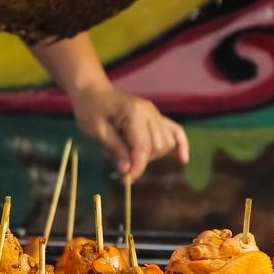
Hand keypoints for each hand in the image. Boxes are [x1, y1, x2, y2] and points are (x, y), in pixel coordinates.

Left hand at [70, 86, 189, 181]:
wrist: (93, 93)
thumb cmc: (91, 111)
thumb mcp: (97, 132)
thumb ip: (115, 150)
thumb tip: (128, 171)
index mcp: (133, 113)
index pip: (143, 146)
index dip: (137, 167)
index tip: (126, 180)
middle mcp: (149, 112)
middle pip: (157, 146)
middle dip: (142, 160)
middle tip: (123, 164)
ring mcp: (155, 113)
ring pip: (166, 142)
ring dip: (153, 155)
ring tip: (134, 155)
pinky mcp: (157, 117)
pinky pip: (176, 131)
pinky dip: (181, 145)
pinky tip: (182, 159)